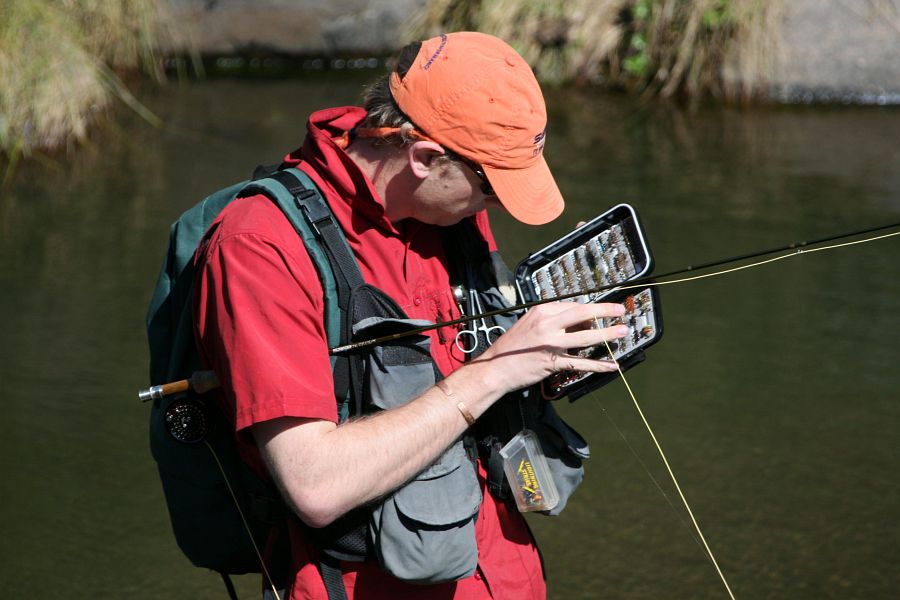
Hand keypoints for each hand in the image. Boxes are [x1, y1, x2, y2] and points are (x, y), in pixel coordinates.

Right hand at [473, 301, 627, 394]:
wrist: (495, 368)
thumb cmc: (511, 347)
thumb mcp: (529, 324)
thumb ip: (552, 321)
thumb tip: (578, 322)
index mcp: (541, 311)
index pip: (572, 305)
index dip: (589, 309)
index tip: (601, 311)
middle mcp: (547, 324)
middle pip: (582, 313)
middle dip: (605, 310)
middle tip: (621, 310)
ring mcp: (551, 344)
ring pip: (585, 337)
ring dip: (607, 334)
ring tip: (622, 332)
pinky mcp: (553, 362)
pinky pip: (581, 363)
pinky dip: (599, 365)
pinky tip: (612, 365)